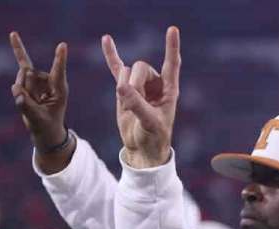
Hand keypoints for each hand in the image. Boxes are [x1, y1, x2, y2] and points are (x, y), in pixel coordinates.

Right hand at [9, 32, 68, 151]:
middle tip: (34, 105)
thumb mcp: (37, 119)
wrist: (44, 129)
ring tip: (30, 102)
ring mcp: (39, 78)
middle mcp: (49, 81)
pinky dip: (18, 49)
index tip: (62, 45)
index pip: (58, 72)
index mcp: (59, 90)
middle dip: (24, 89)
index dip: (59, 59)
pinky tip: (13, 34)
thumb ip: (26, 106)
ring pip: (22, 76)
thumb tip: (16, 90)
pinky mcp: (30, 78)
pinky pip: (22, 63)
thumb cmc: (46, 125)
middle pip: (30, 75)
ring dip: (21, 90)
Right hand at [100, 26, 180, 168]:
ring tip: (127, 104)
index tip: (172, 30)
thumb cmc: (153, 137)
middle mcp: (155, 84)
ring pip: (126, 72)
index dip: (172, 48)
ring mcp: (139, 85)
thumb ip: (137, 105)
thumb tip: (121, 88)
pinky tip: (106, 39)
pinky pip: (117, 69)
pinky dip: (111, 56)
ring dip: (123, 86)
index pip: (172, 64)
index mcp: (169, 90)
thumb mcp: (149, 123)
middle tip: (132, 99)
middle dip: (133, 82)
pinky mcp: (125, 89)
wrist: (142, 148)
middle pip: (140, 67)